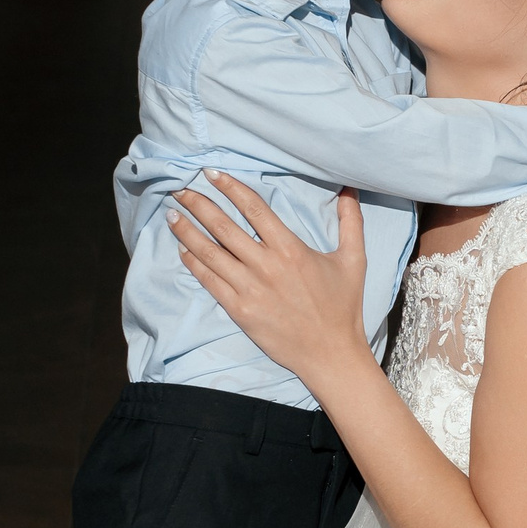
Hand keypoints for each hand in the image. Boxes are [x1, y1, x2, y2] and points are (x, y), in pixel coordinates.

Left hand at [168, 173, 369, 383]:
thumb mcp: (354, 260)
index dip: (230, 188)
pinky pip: (210, 282)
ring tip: (172, 215)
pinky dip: (194, 263)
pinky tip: (183, 250)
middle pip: (224, 226)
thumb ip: (351, 221)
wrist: (331, 353)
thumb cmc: (343, 306)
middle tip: (180, 189)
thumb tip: (349, 189)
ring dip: (188, 231)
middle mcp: (266, 265)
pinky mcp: (240, 310)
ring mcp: (249, 289)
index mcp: (290, 249)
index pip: (253, 208)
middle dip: (198, 205)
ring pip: (210, 253)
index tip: (211, 174)